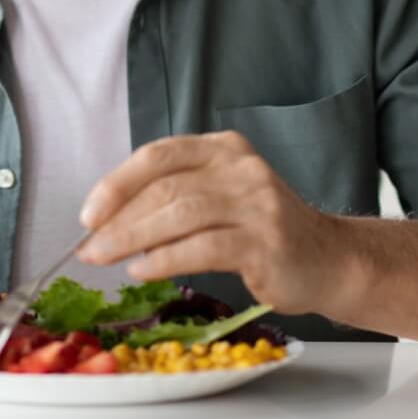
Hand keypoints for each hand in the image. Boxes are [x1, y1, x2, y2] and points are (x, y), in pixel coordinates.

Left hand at [75, 131, 343, 314]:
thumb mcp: (220, 199)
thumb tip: (107, 224)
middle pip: (165, 187)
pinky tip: (143, 270)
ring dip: (133, 239)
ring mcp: (257, 203)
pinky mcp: (266, 241)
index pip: (159, 156)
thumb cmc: (262, 232)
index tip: (88, 214)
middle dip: (119, 219)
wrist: (329, 260)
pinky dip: (166, 259)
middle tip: (89, 247)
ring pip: (181, 214)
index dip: (117, 183)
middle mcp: (241, 168)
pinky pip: (204, 247)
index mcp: (223, 149)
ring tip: (106, 259)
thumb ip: (174, 199)